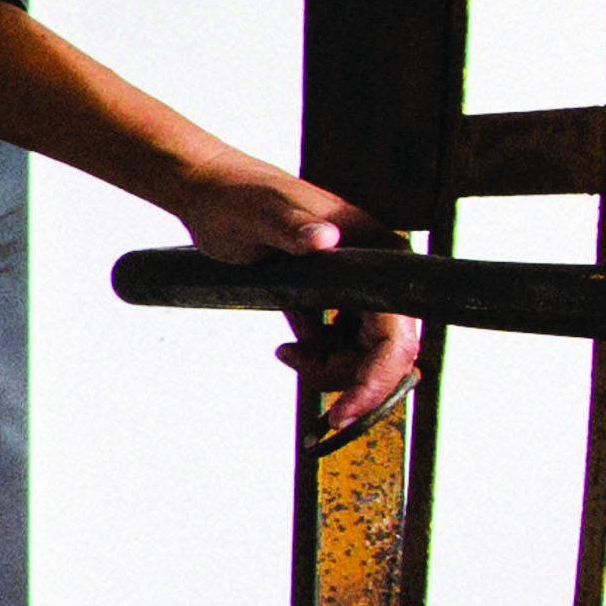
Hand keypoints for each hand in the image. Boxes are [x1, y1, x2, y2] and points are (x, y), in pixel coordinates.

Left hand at [160, 153, 427, 443]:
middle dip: (353, 380)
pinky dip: (321, 356)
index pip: (396, 330)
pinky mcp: (330, 295)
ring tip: (290, 354)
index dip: (377, 376)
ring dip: (333, 368)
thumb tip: (326, 238)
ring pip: (363, 350)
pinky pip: (341, 341)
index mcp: (377, 252)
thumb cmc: (238, 198)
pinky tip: (291, 349)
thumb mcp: (263, 215)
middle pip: (386, 349)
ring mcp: (354, 284)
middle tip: (319, 402)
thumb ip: (293, 227)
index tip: (346, 411)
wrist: (210, 194)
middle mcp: (376, 270)